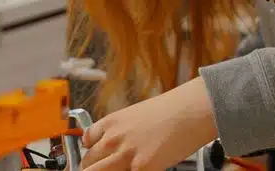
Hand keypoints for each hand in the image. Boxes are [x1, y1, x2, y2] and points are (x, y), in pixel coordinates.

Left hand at [82, 77, 217, 170]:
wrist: (189, 110)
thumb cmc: (169, 111)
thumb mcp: (135, 116)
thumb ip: (121, 132)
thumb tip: (117, 146)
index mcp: (110, 123)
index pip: (86, 143)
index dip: (91, 153)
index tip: (94, 159)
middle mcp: (112, 139)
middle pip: (88, 163)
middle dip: (92, 169)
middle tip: (99, 170)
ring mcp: (125, 155)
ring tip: (120, 170)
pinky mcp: (141, 168)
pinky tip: (138, 170)